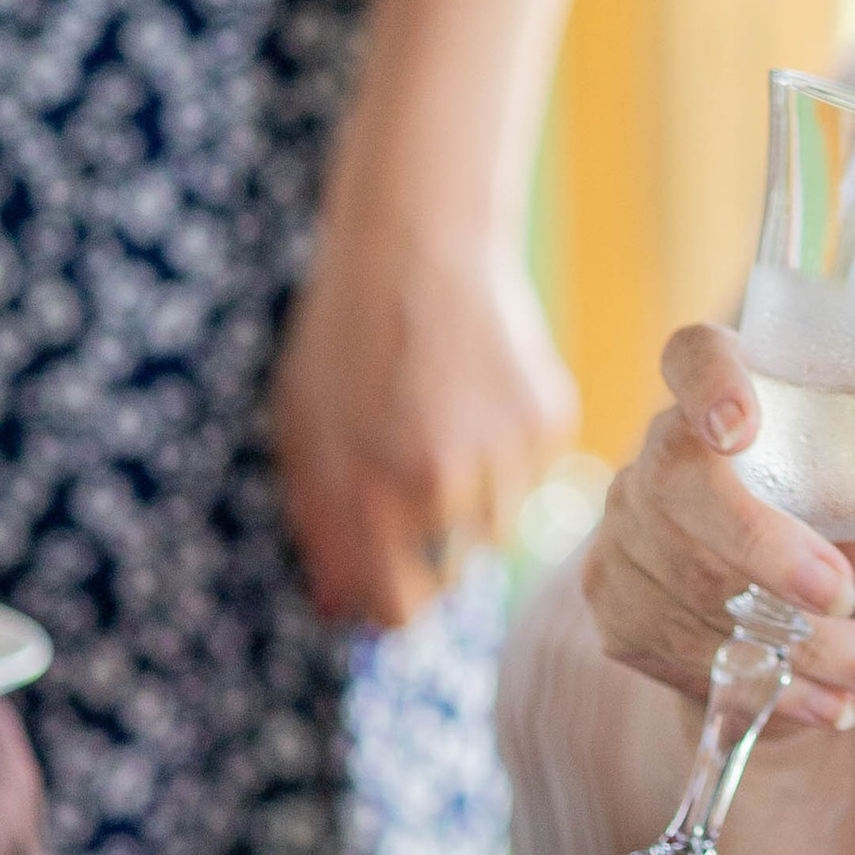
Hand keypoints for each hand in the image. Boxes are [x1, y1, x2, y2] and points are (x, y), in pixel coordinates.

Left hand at [274, 225, 575, 627]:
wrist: (418, 245)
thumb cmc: (344, 335)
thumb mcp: (304, 428)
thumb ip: (320, 522)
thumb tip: (338, 604)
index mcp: (373, 494)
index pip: (398, 609)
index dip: (387, 603)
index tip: (384, 582)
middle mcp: (447, 486)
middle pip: (454, 574)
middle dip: (428, 547)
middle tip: (408, 478)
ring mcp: (507, 455)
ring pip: (498, 528)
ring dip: (471, 503)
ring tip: (443, 427)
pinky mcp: (550, 423)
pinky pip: (534, 479)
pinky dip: (508, 457)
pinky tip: (479, 401)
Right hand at [583, 321, 854, 731]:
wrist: (792, 661)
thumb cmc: (848, 560)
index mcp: (731, 405)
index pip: (692, 356)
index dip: (708, 379)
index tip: (740, 427)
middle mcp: (660, 460)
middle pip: (681, 486)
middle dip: (766, 549)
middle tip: (844, 598)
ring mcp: (626, 536)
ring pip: (690, 585)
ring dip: (793, 641)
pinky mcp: (617, 610)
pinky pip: (679, 647)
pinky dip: (766, 682)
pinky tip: (827, 706)